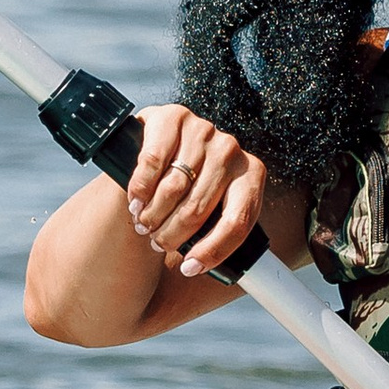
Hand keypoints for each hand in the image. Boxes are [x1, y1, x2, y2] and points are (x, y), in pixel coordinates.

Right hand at [122, 103, 267, 280]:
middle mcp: (231, 150)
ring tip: (144, 226)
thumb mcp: (213, 211)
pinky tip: (136, 202)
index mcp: (252, 175)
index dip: (212, 251)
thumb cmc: (191, 190)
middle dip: (173, 236)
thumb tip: (207, 270)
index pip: (237, 222)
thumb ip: (219, 234)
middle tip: (158, 245)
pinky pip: (152, 162)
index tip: (189, 269)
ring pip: (174, 188)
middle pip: (199, 209)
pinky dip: (140, 189)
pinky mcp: (173, 117)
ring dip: (154, 216)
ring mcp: (204, 131)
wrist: (164, 149)